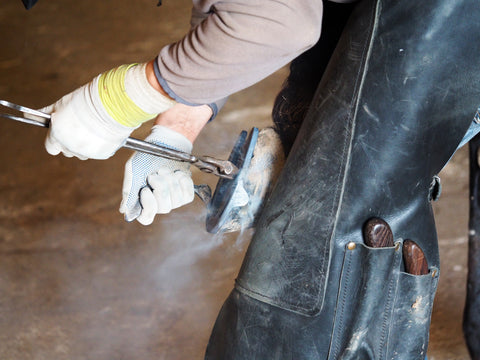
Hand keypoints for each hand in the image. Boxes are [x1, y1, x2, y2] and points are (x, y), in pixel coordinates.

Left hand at [41, 63, 175, 159]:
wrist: (112, 104)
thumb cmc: (86, 101)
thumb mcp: (61, 104)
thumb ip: (45, 113)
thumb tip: (26, 114)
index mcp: (58, 135)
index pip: (51, 147)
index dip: (56, 140)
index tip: (61, 133)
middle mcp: (70, 147)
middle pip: (67, 151)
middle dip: (71, 142)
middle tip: (80, 128)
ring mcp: (87, 152)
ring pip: (83, 153)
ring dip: (85, 145)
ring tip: (93, 129)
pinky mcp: (103, 154)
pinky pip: (98, 152)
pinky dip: (100, 145)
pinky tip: (103, 132)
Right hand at [119, 125, 194, 224]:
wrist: (165, 143)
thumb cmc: (146, 156)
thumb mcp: (134, 170)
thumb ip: (129, 190)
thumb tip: (124, 210)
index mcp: (142, 200)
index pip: (146, 218)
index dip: (148, 207)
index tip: (146, 189)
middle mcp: (158, 203)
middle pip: (164, 208)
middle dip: (161, 186)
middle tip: (156, 173)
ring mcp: (173, 200)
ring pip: (176, 201)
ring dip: (171, 181)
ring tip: (165, 170)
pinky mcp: (185, 194)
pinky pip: (188, 195)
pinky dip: (183, 181)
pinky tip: (177, 173)